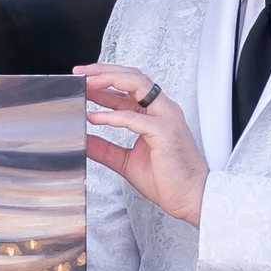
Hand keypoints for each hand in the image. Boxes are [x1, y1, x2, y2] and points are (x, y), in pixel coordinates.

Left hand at [81, 60, 208, 224]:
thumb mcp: (126, 161)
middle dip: (103, 71)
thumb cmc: (168, 180)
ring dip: (109, 80)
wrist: (190, 198)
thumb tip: (84, 141)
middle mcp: (162, 110)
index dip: (104, 80)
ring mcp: (165, 117)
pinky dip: (112, 115)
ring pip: (137, 84)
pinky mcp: (164, 131)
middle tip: (80, 74)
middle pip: (132, 77)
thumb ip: (105, 148)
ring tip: (87, 85)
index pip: (128, 86)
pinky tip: (95, 117)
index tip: (82, 81)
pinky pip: (134, 117)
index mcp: (155, 114)